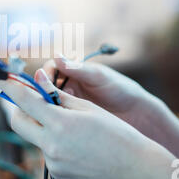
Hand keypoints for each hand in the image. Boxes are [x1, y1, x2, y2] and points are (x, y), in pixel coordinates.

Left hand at [0, 69, 167, 178]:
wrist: (133, 167)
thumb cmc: (115, 132)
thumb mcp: (87, 108)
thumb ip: (57, 94)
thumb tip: (37, 78)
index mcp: (60, 123)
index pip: (24, 101)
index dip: (11, 86)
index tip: (3, 78)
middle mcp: (51, 145)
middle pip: (18, 122)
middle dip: (20, 108)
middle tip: (32, 100)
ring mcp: (52, 162)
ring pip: (34, 136)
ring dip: (42, 125)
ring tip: (68, 124)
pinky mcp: (57, 173)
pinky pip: (46, 152)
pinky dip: (53, 142)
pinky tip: (75, 142)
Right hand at [43, 56, 166, 139]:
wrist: (137, 115)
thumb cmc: (121, 90)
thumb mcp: (100, 77)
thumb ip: (79, 69)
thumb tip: (56, 56)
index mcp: (73, 72)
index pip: (50, 69)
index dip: (43, 74)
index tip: (41, 81)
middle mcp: (68, 86)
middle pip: (44, 86)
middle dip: (41, 91)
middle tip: (43, 99)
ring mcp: (69, 103)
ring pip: (48, 103)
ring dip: (46, 106)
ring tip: (52, 111)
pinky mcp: (71, 119)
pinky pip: (56, 117)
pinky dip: (54, 118)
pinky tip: (57, 122)